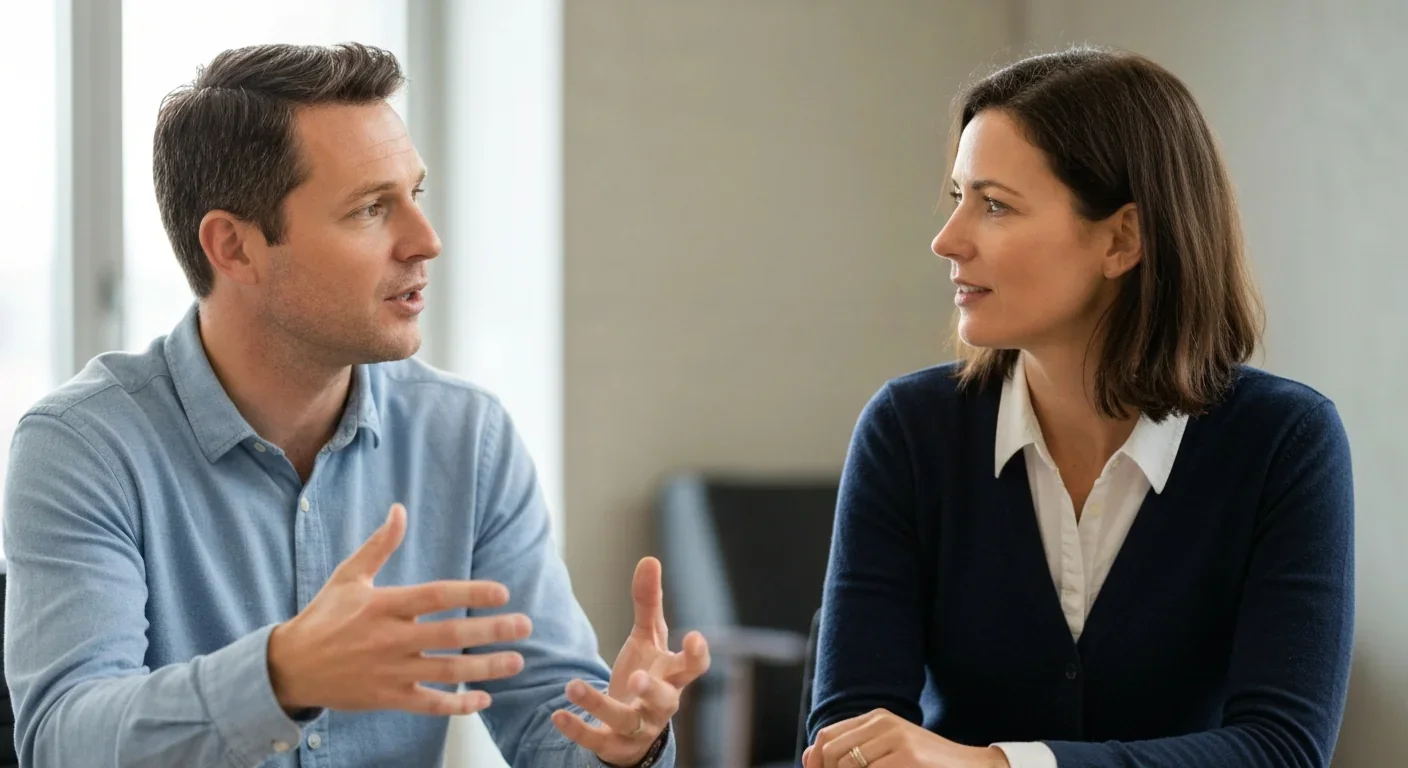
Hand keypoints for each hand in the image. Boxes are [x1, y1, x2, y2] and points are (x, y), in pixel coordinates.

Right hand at [267, 504, 533, 715]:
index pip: (436, 597)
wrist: (290, 667)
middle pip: (449, 636)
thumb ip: (380, 545)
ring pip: (446, 672)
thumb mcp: (349, 576)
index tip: (502, 592)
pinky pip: (429, 703)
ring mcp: (390, 671)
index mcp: (384, 606)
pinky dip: (457, 703)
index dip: (471, 594)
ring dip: (485, 668)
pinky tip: (483, 699)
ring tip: (516, 661)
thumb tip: (400, 509)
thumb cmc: (324, 616)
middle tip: (525, 626)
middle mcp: (390, 639)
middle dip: (491, 631)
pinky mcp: (388, 697)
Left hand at [551, 557, 710, 765]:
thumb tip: (649, 559)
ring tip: (573, 685)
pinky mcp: (613, 744)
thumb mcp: (647, 639)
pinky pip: (596, 740)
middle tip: (637, 677)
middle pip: (665, 699)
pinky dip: (577, 729)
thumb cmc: (646, 674)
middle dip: (652, 689)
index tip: (694, 637)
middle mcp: (660, 704)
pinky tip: (558, 714)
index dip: (696, 655)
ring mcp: (638, 727)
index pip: (693, 667)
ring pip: (625, 720)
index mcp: (672, 675)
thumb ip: (649, 602)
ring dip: (599, 704)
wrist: (631, 729)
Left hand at [803, 709, 1010, 767]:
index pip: (826, 737)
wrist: (971, 767)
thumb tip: (808, 756)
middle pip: (832, 752)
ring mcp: (897, 739)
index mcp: (877, 718)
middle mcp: (884, 723)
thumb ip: (851, 751)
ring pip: (848, 766)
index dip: (815, 762)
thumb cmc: (927, 766)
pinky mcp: (909, 759)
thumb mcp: (887, 753)